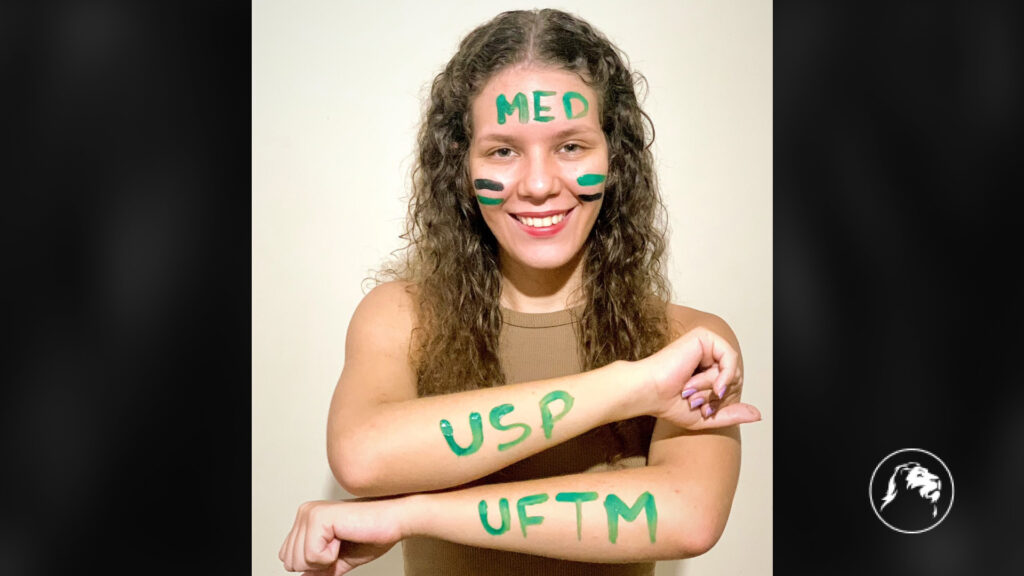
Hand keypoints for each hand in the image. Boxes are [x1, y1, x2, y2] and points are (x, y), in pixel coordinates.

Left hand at [279, 499, 402, 574]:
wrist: (394, 521)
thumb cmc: (372, 534)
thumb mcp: (339, 559)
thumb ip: (319, 569)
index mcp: (307, 519)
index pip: (288, 557)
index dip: (315, 565)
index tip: (338, 549)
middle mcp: (305, 513)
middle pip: (290, 561)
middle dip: (318, 564)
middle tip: (341, 545)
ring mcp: (310, 513)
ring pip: (298, 560)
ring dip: (325, 560)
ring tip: (343, 540)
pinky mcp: (318, 518)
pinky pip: (312, 555)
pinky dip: (331, 556)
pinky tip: (344, 537)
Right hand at [639, 328, 759, 429]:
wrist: (649, 393)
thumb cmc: (668, 403)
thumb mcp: (707, 417)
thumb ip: (732, 414)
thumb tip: (758, 414)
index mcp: (706, 367)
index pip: (732, 385)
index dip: (720, 401)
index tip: (698, 406)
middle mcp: (707, 353)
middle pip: (734, 377)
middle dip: (716, 394)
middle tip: (691, 396)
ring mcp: (706, 343)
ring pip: (731, 370)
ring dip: (712, 387)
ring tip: (689, 388)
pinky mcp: (704, 336)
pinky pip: (730, 358)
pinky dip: (723, 376)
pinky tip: (712, 385)